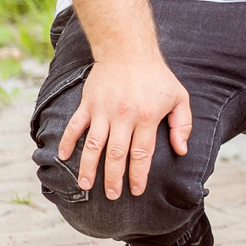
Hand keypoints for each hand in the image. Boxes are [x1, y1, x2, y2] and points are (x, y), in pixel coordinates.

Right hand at [58, 58, 192, 199]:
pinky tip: (63, 157)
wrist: (128, 50)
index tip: (136, 190)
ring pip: (93, 145)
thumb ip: (182, 125)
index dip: (138, 175)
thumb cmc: (157, 77)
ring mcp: (103, 111)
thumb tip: (182, 150)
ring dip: (88, 167)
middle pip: (116, 155)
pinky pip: (75, 127)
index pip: (141, 154)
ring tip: (86, 185)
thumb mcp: (179, 97)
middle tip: (112, 196)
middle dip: (113, 179)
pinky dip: (68, 142)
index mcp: (146, 117)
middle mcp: (123, 117)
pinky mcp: (88, 104)